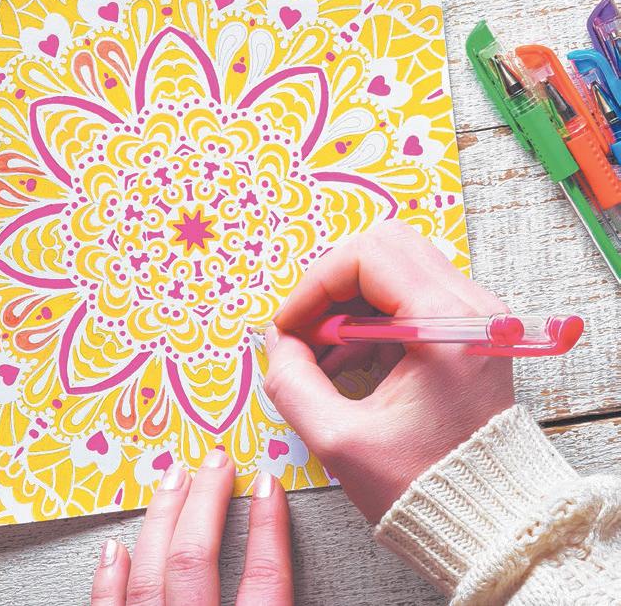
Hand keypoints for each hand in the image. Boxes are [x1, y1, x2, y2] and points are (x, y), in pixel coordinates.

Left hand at [90, 450, 292, 605]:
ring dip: (161, 520)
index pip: (264, 578)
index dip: (268, 526)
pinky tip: (114, 549)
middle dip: (206, 501)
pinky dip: (108, 580)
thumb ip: (279, 600)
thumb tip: (311, 584)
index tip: (267, 485)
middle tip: (217, 463)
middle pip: (196, 560)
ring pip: (149, 575)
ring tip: (174, 480)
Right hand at [265, 220, 514, 523]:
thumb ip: (291, 381)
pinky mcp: (468, 329)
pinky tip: (347, 359)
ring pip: (396, 265)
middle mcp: (470, 307)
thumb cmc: (423, 487)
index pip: (368, 256)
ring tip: (322, 353)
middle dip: (332, 283)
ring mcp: (474, 314)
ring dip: (348, 300)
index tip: (288, 326)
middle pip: (385, 246)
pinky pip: (408, 294)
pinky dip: (369, 316)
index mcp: (447, 326)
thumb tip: (278, 340)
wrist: (488, 520)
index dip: (315, 284)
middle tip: (306, 329)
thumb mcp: (338, 441)